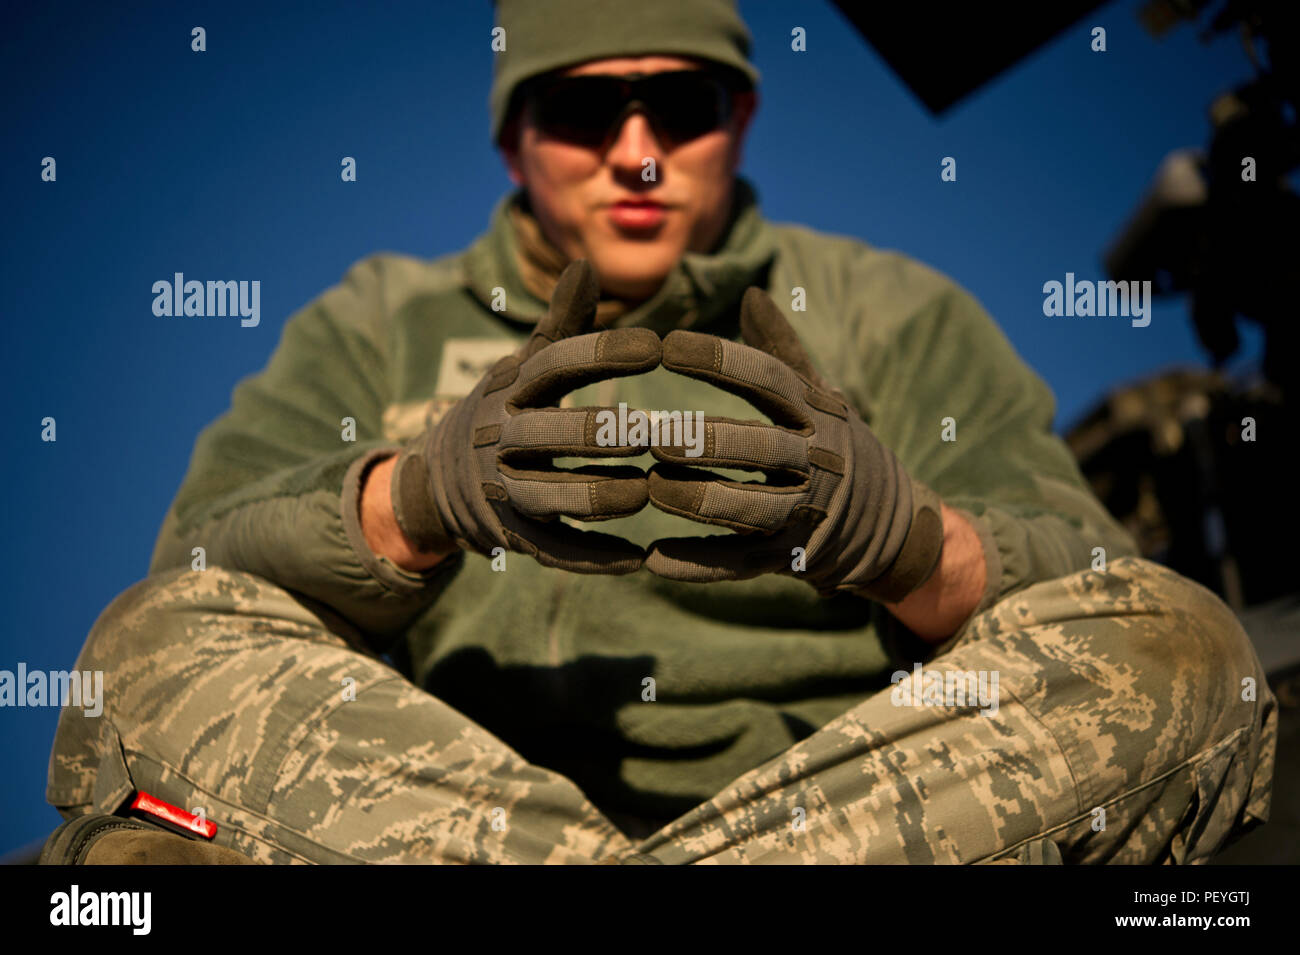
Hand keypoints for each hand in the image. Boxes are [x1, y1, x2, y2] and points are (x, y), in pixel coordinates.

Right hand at [390, 260, 659, 573]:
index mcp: (509, 389)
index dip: (603, 354)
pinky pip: (555, 551)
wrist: (439, 482)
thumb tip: (586, 264)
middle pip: (551, 433)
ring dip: (598, 496)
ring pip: (550, 495)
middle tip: (657, 433)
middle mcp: (501, 438)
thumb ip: (561, 324)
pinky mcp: (514, 538)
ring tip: (645, 492)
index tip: (657, 347)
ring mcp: (504, 491)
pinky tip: (639, 558)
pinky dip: (595, 558)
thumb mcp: (523, 367)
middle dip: (604, 435)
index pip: (554, 365)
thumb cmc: (505, 410)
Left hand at [644, 286, 944, 600]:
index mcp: (818, 413)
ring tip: (651, 488)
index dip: (719, 360)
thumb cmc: (839, 447)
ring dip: (698, 500)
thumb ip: (782, 350)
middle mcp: (816, 461)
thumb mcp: (823, 397)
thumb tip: (752, 291)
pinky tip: (653, 559)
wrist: (893, 526)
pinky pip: (739, 563)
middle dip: (707, 441)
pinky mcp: (789, 559)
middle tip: (652, 435)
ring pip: (749, 508)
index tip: (667, 344)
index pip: (768, 379)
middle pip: (760, 447)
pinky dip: (696, 564)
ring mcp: (805, 514)